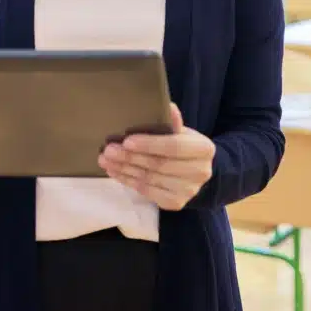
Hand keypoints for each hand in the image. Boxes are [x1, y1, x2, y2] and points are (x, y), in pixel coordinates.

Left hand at [98, 103, 214, 210]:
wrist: (193, 170)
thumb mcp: (181, 131)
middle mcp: (200, 172)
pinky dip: (128, 181)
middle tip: (108, 150)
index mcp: (204, 149)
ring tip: (106, 160)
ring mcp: (189, 190)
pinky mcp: (176, 203)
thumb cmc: (182, 145)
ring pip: (150, 179)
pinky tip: (115, 172)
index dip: (150, 144)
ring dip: (124, 169)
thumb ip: (172, 122)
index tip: (127, 141)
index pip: (174, 147)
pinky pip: (147, 191)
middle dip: (130, 157)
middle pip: (159, 164)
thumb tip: (168, 107)